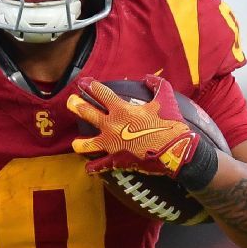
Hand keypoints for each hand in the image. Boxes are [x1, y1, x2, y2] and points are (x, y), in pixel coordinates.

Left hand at [67, 75, 201, 176]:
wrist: (176, 151)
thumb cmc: (171, 124)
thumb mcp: (166, 99)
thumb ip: (157, 85)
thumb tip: (149, 77)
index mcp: (122, 110)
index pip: (101, 94)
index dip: (91, 87)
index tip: (83, 83)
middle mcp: (112, 125)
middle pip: (87, 113)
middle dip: (76, 106)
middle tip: (70, 102)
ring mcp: (111, 144)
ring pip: (86, 144)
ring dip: (80, 143)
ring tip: (75, 143)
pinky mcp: (116, 160)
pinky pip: (100, 165)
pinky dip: (94, 168)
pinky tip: (89, 169)